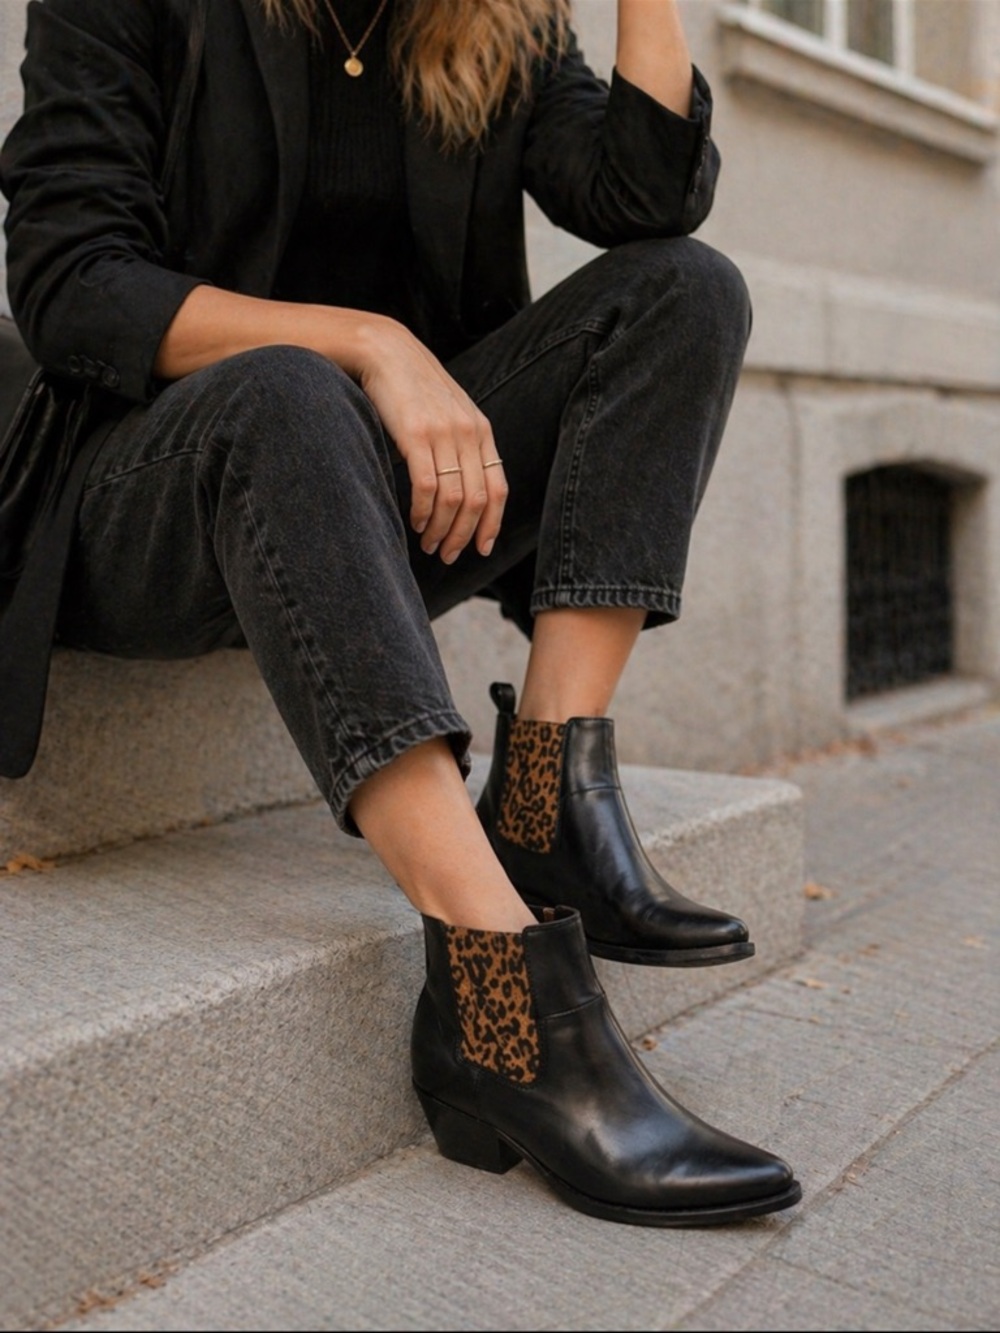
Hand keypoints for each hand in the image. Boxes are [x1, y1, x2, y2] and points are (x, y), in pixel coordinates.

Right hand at [357, 319, 506, 563]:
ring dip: (441, 530)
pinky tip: (415, 522)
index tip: (480, 549)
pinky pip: (427, 487)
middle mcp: (469, 434)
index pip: (498, 489)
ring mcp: (444, 434)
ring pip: (454, 500)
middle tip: (447, 555)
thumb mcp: (448, 416)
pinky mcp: (416, 434)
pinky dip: (422, 512)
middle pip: (477, 501)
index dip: (491, 525)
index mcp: (482, 432)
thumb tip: (459, 496)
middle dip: (463, 536)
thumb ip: (459, 448)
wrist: (386, 351)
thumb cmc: (413, 389)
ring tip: (428, 544)